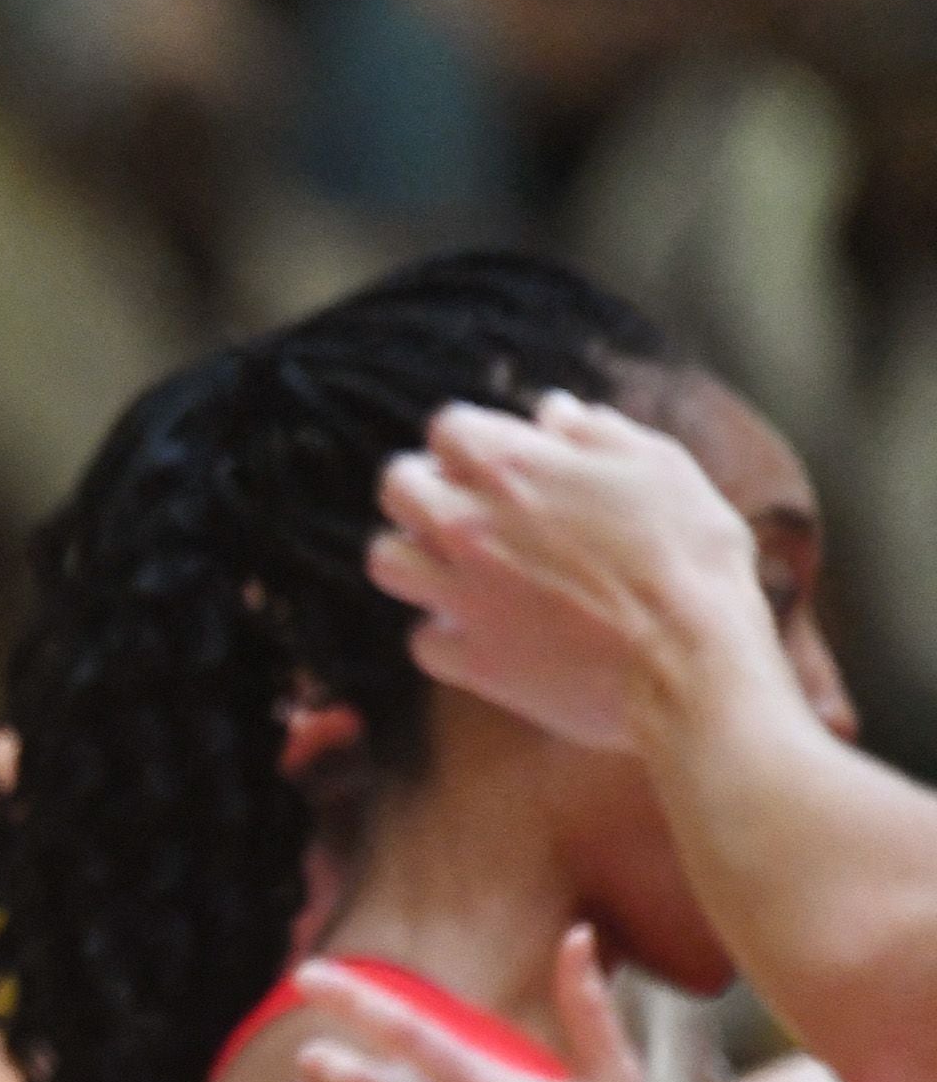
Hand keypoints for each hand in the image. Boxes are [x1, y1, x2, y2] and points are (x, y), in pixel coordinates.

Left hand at [370, 393, 764, 750]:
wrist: (694, 670)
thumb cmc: (693, 564)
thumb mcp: (662, 472)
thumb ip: (598, 434)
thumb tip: (553, 411)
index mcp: (513, 469)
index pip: (448, 428)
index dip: (472, 439)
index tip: (495, 457)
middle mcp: (468, 525)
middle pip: (397, 487)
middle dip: (423, 487)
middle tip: (461, 503)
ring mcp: (460, 594)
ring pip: (387, 561)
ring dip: (416, 557)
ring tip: (456, 565)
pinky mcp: (469, 658)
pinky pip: (424, 639)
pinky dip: (448, 635)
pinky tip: (487, 631)